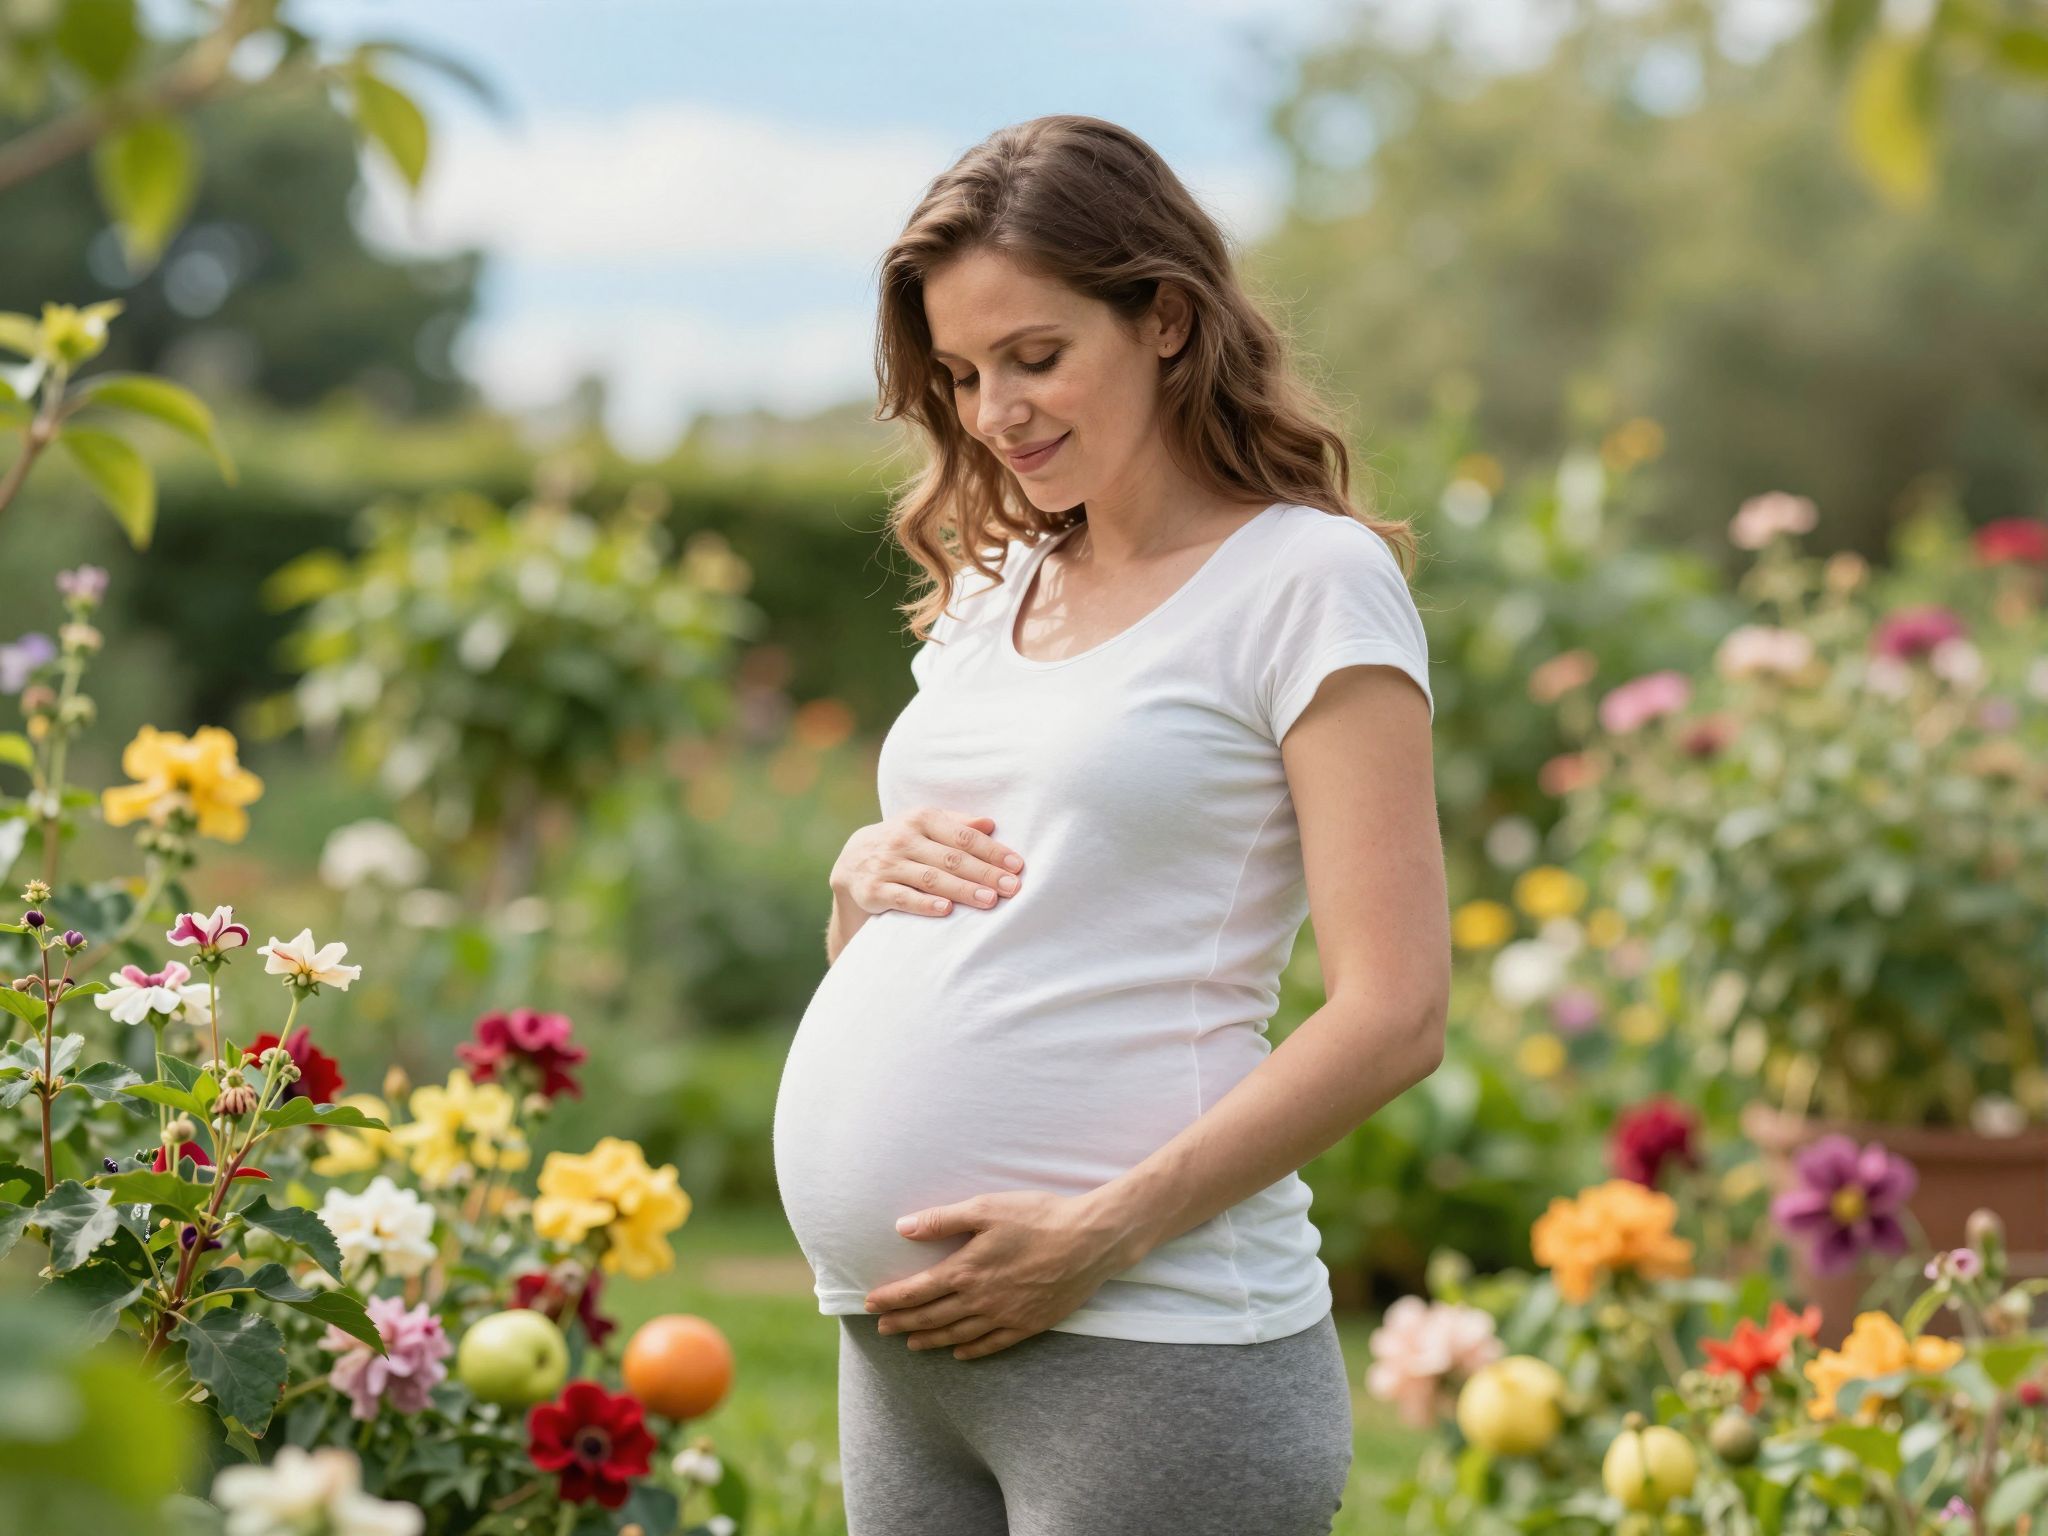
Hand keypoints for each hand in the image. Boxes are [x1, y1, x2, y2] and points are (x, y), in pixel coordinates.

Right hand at [831, 807, 1024, 918]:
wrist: (851, 863)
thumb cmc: (903, 842)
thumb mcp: (924, 826)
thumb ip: (957, 824)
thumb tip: (990, 824)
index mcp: (921, 819)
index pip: (963, 836)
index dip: (992, 851)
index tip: (1017, 865)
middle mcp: (903, 839)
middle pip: (951, 858)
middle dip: (985, 873)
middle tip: (1012, 887)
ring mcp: (887, 865)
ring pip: (931, 879)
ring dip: (962, 890)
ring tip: (990, 900)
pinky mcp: (873, 890)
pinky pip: (903, 898)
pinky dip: (924, 904)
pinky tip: (946, 910)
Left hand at [863, 1190, 1135, 1359]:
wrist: (1090, 1241)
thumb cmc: (1038, 1217)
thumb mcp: (986, 1208)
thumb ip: (942, 1220)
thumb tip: (902, 1227)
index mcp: (966, 1270)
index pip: (917, 1291)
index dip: (891, 1299)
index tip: (870, 1303)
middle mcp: (981, 1300)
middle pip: (932, 1317)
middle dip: (903, 1322)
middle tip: (881, 1328)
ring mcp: (1005, 1317)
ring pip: (957, 1335)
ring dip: (930, 1340)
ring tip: (911, 1343)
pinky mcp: (1029, 1325)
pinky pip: (992, 1345)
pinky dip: (971, 1351)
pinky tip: (960, 1353)